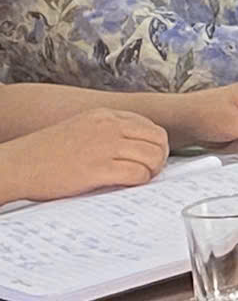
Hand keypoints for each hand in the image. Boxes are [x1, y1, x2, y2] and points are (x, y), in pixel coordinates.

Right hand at [0, 110, 167, 203]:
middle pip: (158, 139)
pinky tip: (128, 185)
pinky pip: (138, 174)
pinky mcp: (98, 168)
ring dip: (152, 171)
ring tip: (139, 178)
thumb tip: (135, 146)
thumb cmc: (44, 153)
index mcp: (103, 116)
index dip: (155, 145)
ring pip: (153, 156)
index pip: (149, 126)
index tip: (149, 158)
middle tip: (150, 171)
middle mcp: (107, 127)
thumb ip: (107, 133)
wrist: (15, 165)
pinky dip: (140, 181)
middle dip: (159, 158)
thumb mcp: (80, 130)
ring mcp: (104, 146)